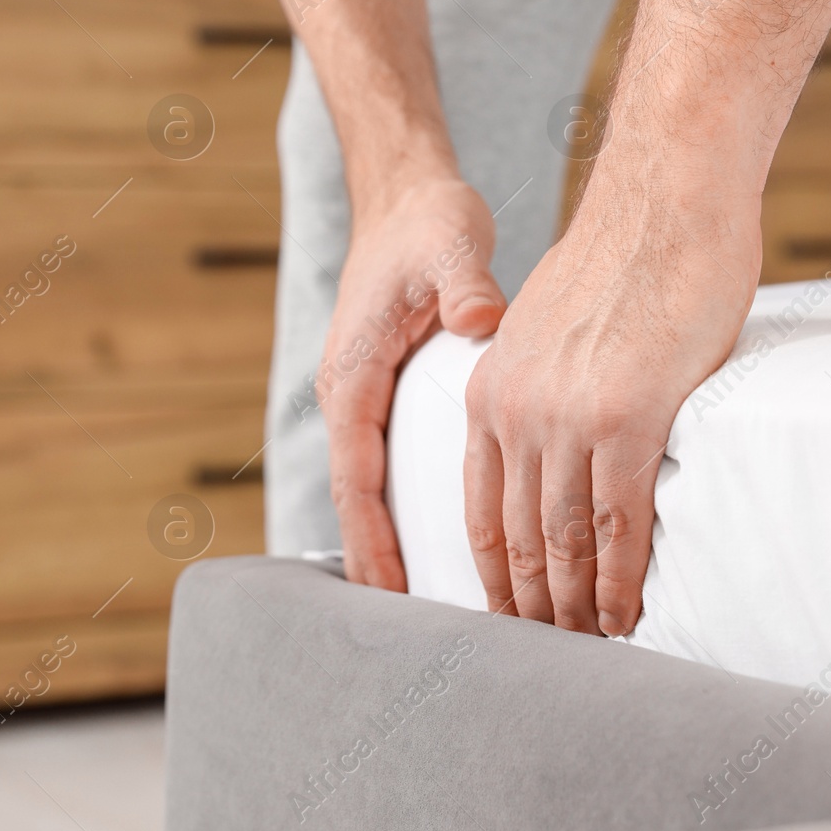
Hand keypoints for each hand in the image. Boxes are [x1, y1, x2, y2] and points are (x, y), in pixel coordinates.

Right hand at [322, 177, 505, 590]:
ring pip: (370, 491)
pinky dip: (400, 511)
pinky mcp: (384, 396)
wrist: (404, 200)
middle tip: (412, 630)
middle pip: (358, 501)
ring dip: (388, 545)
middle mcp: (350, 395)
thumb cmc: (424, 224)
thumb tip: (480, 318)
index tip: (391, 592)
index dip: (373, 538)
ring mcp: (364, 399)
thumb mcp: (448, 246)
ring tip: (424, 609)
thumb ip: (464, 283)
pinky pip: (386, 469)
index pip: (356, 476)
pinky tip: (434, 545)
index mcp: (353, 375)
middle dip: (378, 563)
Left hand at [462, 172, 761, 634]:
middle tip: (553, 647)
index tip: (510, 611)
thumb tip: (560, 429)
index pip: (478, 506)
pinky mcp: (628, 419)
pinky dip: (622, 578)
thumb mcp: (550, 326)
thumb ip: (540, 384)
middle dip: (534, 603)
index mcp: (489, 389)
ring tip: (591, 643)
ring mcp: (568, 419)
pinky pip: (619, 522)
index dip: (495, 570)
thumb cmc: (624, 257)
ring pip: (564, 540)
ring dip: (577, 603)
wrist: (663, 199)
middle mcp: (515, 411)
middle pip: (516, 535)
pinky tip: (628, 612)